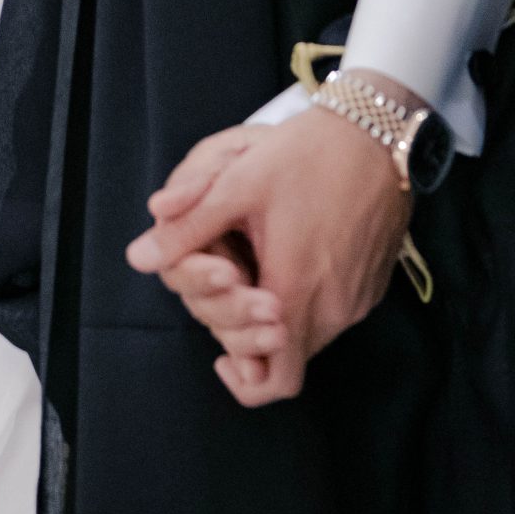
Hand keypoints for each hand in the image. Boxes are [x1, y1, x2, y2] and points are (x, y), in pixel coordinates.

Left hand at [126, 104, 412, 406]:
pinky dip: (308, 304)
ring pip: (312, 337)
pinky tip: (290, 259)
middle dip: (253, 335)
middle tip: (233, 291)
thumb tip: (139, 257)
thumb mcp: (237, 186)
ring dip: (281, 318)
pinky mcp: (372, 287)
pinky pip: (334, 315)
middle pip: (288, 358)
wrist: (375, 133)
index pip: (275, 380)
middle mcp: (334, 310)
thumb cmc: (304, 157)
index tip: (222, 355)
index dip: (244, 377)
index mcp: (295, 293)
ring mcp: (358, 301)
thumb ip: (187, 229)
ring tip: (257, 271)